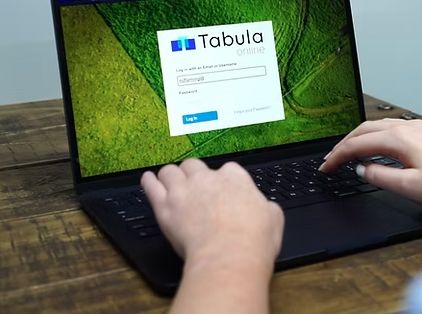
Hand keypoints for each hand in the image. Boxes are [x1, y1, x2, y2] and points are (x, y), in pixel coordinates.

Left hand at [141, 159, 283, 266]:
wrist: (229, 255)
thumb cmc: (252, 239)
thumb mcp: (273, 218)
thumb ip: (265, 207)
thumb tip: (265, 209)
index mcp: (234, 177)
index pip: (227, 169)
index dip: (224, 180)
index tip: (223, 189)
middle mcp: (207, 178)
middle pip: (194, 165)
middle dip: (194, 174)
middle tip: (194, 184)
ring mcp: (183, 191)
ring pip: (170, 171)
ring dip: (170, 175)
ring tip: (169, 180)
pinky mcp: (165, 207)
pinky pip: (151, 186)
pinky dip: (148, 182)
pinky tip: (148, 180)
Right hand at [319, 119, 421, 213]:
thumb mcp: (409, 187)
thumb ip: (379, 176)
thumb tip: (361, 168)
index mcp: (401, 138)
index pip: (358, 144)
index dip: (338, 155)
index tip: (326, 166)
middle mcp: (409, 127)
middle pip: (366, 130)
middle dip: (344, 144)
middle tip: (331, 160)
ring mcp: (420, 128)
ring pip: (380, 127)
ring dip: (360, 138)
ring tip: (348, 153)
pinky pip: (394, 130)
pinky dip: (377, 137)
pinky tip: (377, 148)